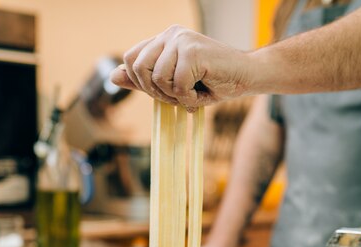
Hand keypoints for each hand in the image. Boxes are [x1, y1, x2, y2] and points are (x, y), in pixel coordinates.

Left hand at [111, 25, 251, 109]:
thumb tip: (112, 77)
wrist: (247, 76)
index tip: (164, 91)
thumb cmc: (213, 82)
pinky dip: (188, 98)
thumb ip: (144, 80)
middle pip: (137, 67)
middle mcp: (170, 34)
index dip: (142, 81)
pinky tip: (202, 92)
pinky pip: (177, 84)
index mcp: (164, 39)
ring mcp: (181, 40)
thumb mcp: (173, 85)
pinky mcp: (193, 51)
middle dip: (155, 90)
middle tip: (177, 95)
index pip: (131, 59)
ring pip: (157, 78)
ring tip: (191, 93)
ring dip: (174, 95)